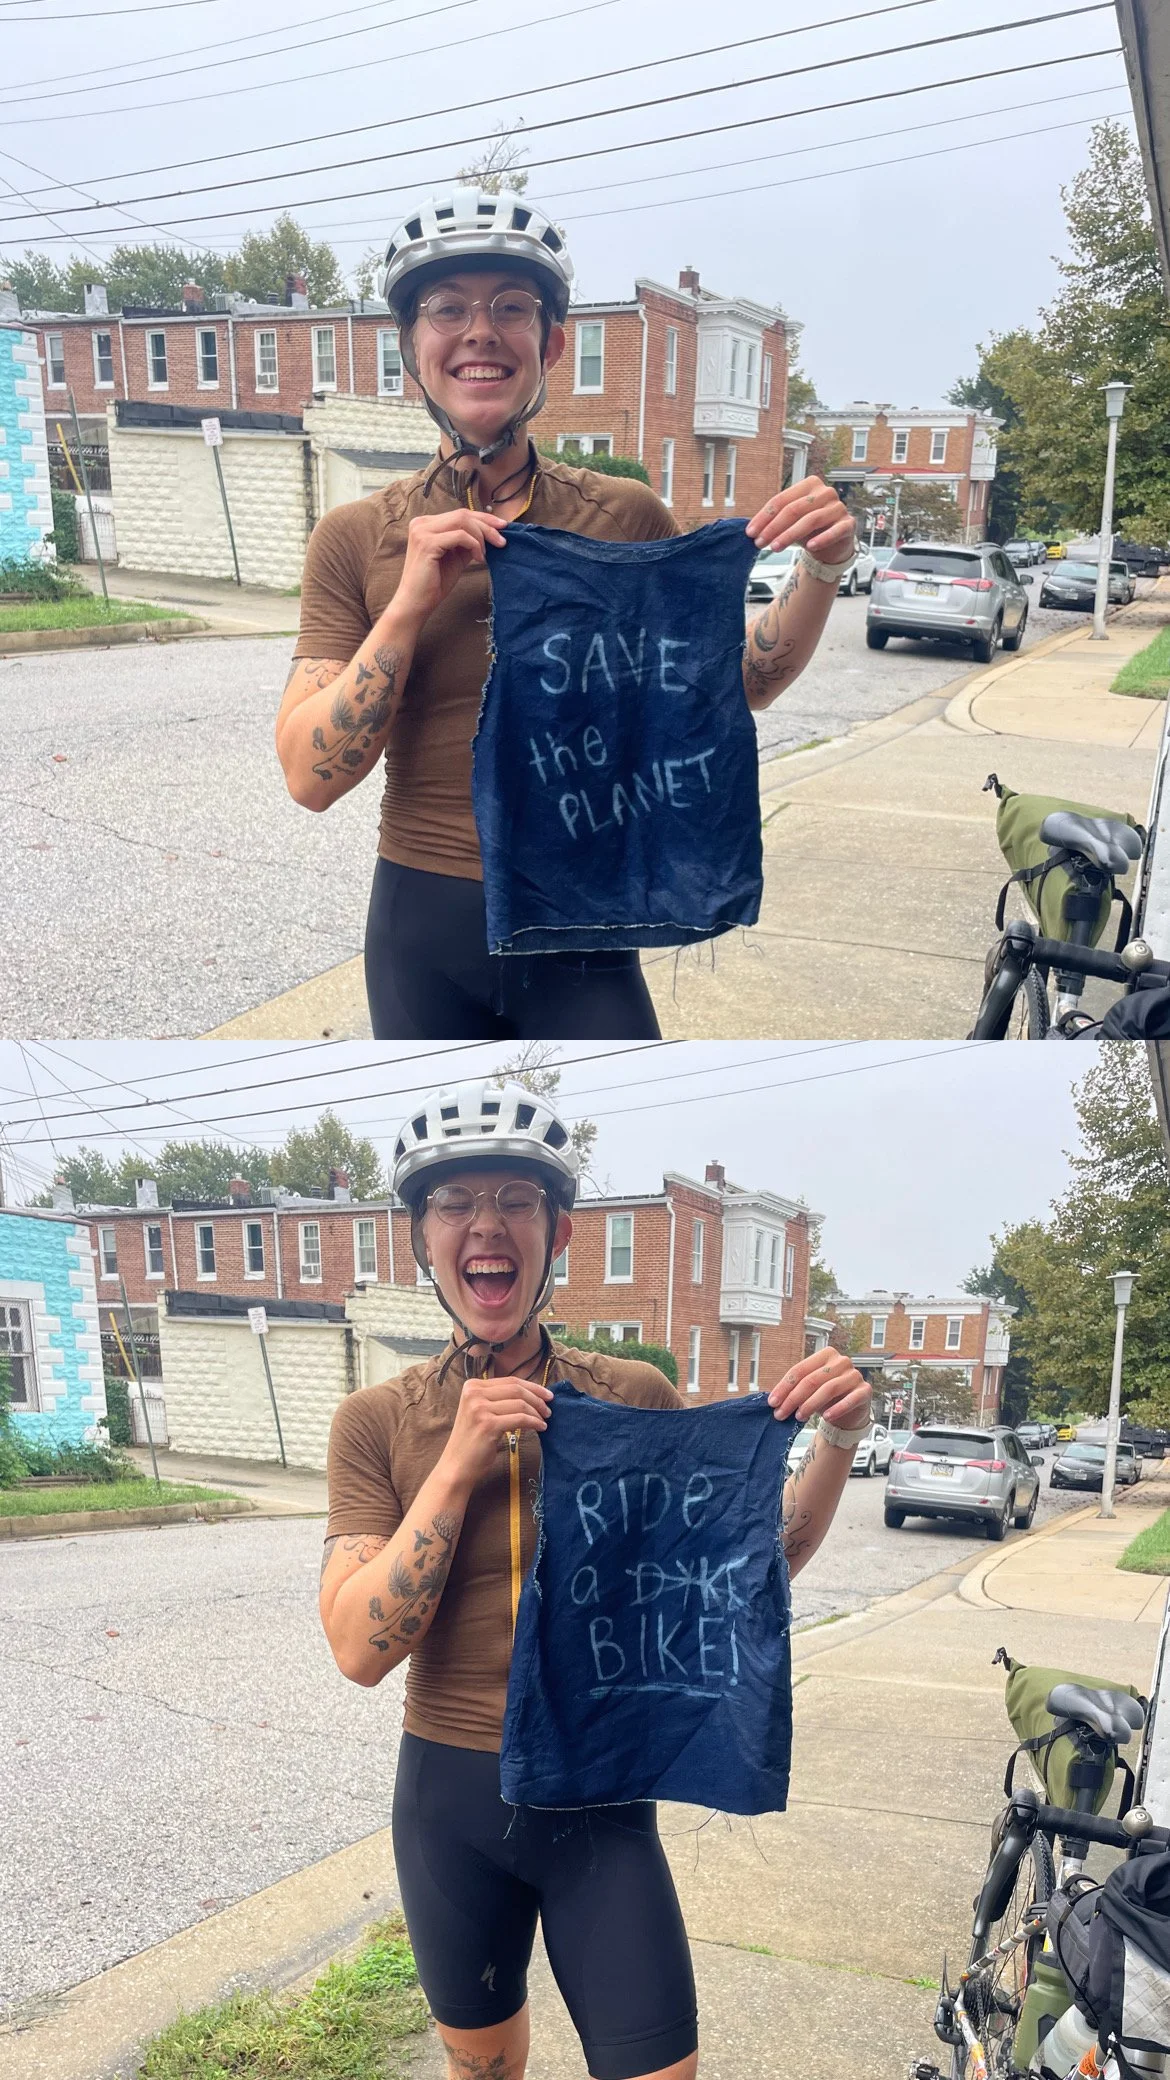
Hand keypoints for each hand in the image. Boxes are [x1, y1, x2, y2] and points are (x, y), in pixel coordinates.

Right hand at [393, 510, 507, 628]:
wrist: (416, 603)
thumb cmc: (434, 583)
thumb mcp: (456, 557)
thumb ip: (468, 543)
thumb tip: (490, 533)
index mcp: (426, 524)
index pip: (460, 514)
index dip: (483, 518)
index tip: (502, 527)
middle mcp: (421, 523)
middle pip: (462, 514)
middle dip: (487, 526)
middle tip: (502, 541)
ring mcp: (422, 531)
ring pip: (462, 521)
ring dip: (481, 536)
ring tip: (487, 554)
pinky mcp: (427, 543)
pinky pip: (460, 536)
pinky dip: (474, 545)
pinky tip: (479, 559)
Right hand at [441, 1373, 553, 1485]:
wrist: (457, 1465)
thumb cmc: (473, 1440)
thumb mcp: (481, 1411)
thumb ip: (498, 1399)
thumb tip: (532, 1393)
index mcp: (472, 1386)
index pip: (510, 1381)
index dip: (532, 1387)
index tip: (547, 1394)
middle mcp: (474, 1393)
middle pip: (516, 1389)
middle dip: (537, 1398)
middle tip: (549, 1409)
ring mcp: (479, 1408)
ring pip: (520, 1404)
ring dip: (537, 1412)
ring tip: (544, 1420)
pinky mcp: (488, 1424)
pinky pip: (520, 1419)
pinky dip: (534, 1422)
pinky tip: (540, 1428)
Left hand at [746, 476, 855, 564]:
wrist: (833, 543)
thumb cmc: (810, 529)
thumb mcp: (791, 521)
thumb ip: (775, 520)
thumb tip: (752, 530)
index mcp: (809, 485)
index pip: (781, 500)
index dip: (764, 517)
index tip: (751, 532)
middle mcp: (825, 492)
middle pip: (794, 509)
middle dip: (773, 527)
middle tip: (760, 542)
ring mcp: (838, 507)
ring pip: (810, 520)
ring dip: (790, 535)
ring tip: (775, 547)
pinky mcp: (848, 524)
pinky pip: (834, 531)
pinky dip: (822, 539)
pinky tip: (810, 547)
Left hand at [766, 1348, 869, 1428]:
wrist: (851, 1410)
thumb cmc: (828, 1396)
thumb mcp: (810, 1389)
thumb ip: (795, 1389)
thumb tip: (773, 1400)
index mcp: (825, 1355)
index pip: (800, 1369)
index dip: (784, 1387)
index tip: (773, 1402)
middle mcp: (841, 1361)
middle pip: (812, 1379)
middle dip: (793, 1398)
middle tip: (781, 1414)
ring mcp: (854, 1375)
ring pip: (828, 1389)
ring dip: (810, 1404)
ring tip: (799, 1416)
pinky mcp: (865, 1390)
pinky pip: (850, 1399)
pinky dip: (837, 1409)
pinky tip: (826, 1417)